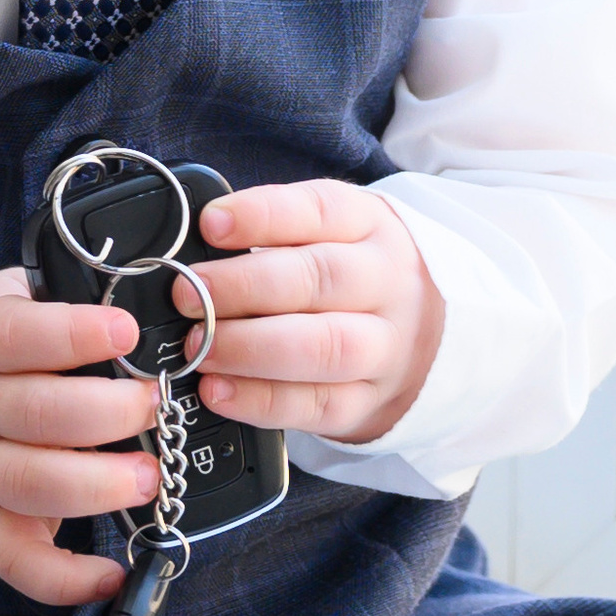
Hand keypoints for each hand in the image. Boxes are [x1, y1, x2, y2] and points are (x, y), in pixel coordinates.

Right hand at [0, 270, 159, 605]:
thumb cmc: (12, 344)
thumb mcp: (27, 295)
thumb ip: (77, 291)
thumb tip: (159, 282)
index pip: (15, 334)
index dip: (71, 333)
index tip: (125, 330)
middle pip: (29, 412)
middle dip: (105, 413)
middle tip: (153, 406)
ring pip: (22, 481)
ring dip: (92, 485)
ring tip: (149, 477)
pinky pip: (13, 556)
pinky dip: (61, 576)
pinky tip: (111, 570)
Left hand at [182, 180, 442, 442]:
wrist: (428, 337)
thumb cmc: (351, 277)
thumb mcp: (331, 234)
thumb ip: (272, 235)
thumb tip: (192, 250)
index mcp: (370, 227)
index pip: (319, 210)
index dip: (261, 216)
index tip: (210, 225)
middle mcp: (387, 283)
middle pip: (319, 279)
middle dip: (243, 287)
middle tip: (187, 295)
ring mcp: (385, 347)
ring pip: (324, 346)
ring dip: (250, 347)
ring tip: (199, 346)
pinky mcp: (368, 401)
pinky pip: (316, 405)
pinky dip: (260, 400)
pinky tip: (218, 390)